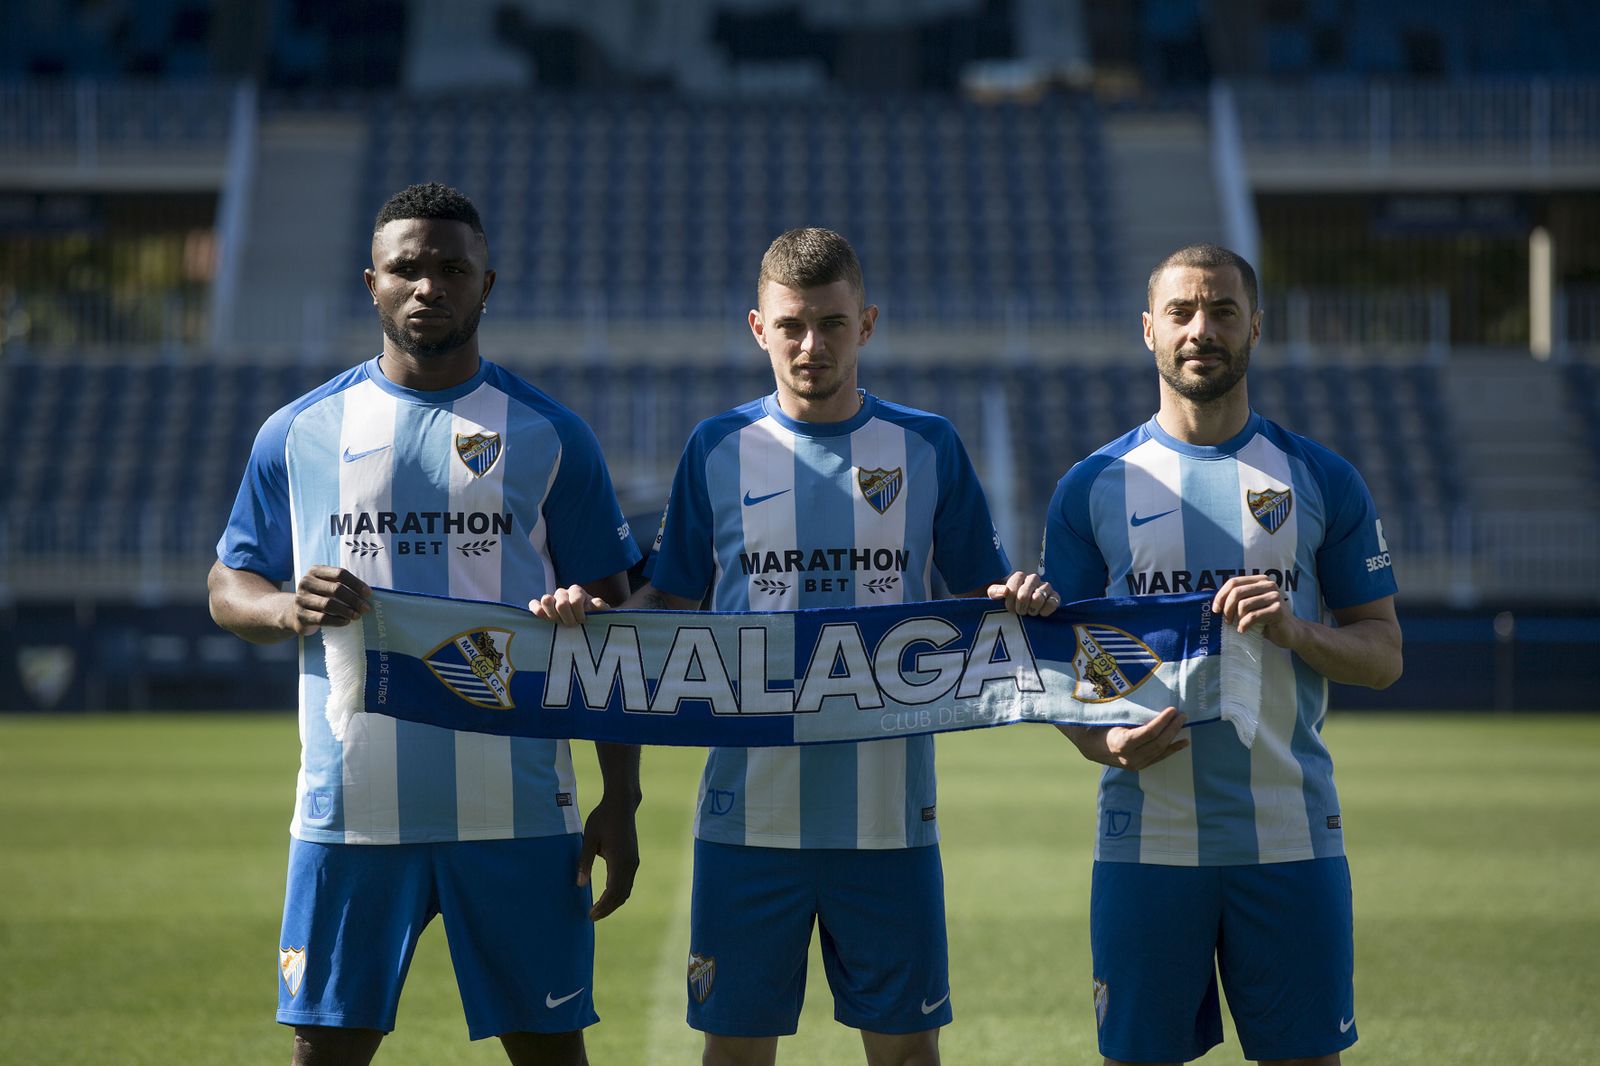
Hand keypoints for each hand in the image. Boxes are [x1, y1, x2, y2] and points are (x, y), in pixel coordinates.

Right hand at [290, 566, 371, 635]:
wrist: (294, 613)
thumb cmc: (319, 597)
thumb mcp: (327, 586)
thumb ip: (343, 586)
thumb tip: (367, 595)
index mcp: (315, 571)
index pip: (340, 573)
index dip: (356, 583)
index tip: (368, 593)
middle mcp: (306, 582)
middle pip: (336, 589)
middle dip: (354, 599)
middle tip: (366, 608)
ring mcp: (301, 599)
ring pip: (329, 604)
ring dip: (347, 611)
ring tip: (357, 616)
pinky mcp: (301, 615)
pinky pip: (323, 619)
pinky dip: (337, 620)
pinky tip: (346, 622)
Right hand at [529, 584, 610, 625]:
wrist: (584, 623)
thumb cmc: (593, 617)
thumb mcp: (602, 613)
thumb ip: (602, 608)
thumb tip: (594, 602)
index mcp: (577, 591)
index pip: (576, 601)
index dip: (580, 614)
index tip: (583, 622)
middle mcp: (563, 593)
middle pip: (561, 604)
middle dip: (568, 619)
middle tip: (573, 626)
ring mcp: (551, 599)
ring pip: (546, 600)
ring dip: (553, 616)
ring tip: (560, 624)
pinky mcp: (541, 607)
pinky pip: (534, 604)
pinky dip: (537, 611)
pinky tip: (544, 620)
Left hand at [578, 791, 639, 920]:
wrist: (621, 804)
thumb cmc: (602, 819)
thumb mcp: (588, 839)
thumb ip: (584, 862)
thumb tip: (579, 885)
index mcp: (619, 861)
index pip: (612, 892)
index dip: (602, 906)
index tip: (590, 914)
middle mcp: (630, 864)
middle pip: (621, 895)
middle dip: (607, 909)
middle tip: (592, 917)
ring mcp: (633, 862)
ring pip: (626, 890)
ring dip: (613, 902)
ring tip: (598, 910)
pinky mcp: (633, 859)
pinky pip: (627, 882)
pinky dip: (618, 893)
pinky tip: (606, 895)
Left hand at [987, 570, 1059, 615]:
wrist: (1022, 612)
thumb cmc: (1008, 602)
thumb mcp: (996, 596)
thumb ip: (995, 591)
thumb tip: (1004, 591)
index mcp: (1019, 577)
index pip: (1015, 583)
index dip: (1010, 599)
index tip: (1009, 608)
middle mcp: (1033, 579)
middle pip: (1025, 593)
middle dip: (1020, 606)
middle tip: (1020, 612)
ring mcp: (1045, 587)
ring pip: (1039, 597)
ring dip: (1032, 609)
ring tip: (1029, 613)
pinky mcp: (1055, 597)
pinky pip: (1053, 601)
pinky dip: (1046, 609)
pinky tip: (1041, 614)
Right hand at [1062, 706, 1188, 769]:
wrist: (1091, 747)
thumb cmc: (1101, 726)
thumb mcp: (1112, 718)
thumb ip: (1129, 713)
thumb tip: (1148, 698)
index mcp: (1121, 743)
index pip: (1148, 733)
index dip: (1162, 721)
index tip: (1172, 709)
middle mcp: (1129, 757)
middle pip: (1157, 742)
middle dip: (1172, 728)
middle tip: (1181, 714)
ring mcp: (1135, 764)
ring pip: (1160, 751)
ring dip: (1173, 737)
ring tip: (1183, 723)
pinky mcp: (1140, 766)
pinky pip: (1159, 758)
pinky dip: (1172, 749)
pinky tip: (1183, 742)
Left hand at [1211, 574, 1298, 649]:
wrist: (1289, 632)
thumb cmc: (1265, 619)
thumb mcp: (1248, 606)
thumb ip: (1231, 597)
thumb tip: (1203, 588)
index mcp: (1260, 580)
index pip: (1234, 582)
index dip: (1221, 595)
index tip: (1215, 610)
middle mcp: (1268, 584)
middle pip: (1237, 592)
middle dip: (1227, 608)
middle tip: (1226, 621)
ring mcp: (1274, 596)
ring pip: (1243, 605)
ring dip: (1237, 619)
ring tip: (1238, 626)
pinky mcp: (1278, 610)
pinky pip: (1252, 616)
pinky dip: (1244, 625)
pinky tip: (1244, 630)